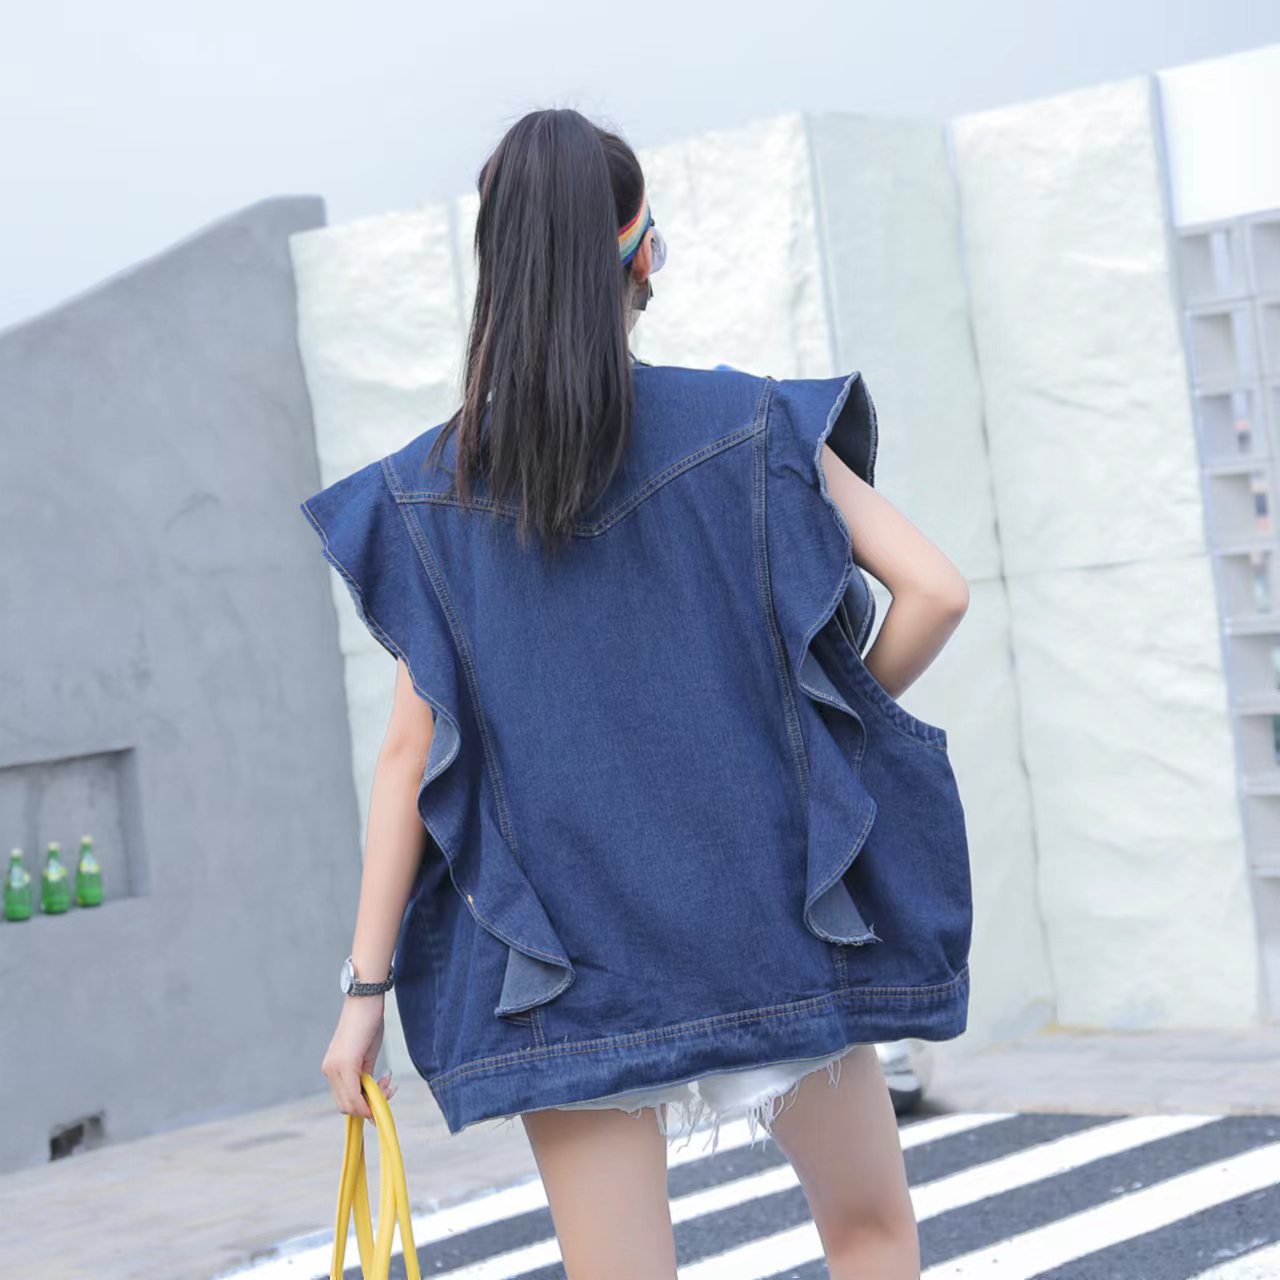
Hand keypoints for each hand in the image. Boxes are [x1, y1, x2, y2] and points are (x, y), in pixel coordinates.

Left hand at [321, 995, 398, 1119]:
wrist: (366, 999)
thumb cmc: (367, 1023)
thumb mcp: (366, 1056)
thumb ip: (365, 1078)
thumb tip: (372, 1099)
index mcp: (332, 1069)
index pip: (344, 1101)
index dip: (364, 1107)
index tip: (383, 1096)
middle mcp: (329, 1071)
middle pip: (346, 1107)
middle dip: (369, 1106)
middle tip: (388, 1089)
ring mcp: (334, 1068)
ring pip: (350, 1104)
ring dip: (372, 1101)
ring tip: (388, 1084)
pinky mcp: (344, 1064)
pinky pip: (354, 1094)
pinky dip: (371, 1097)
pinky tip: (385, 1083)